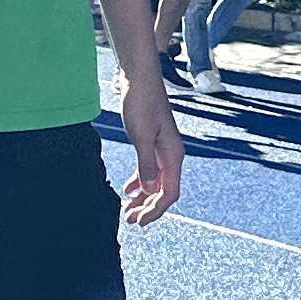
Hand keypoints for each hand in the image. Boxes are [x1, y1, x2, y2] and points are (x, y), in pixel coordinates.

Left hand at [118, 62, 183, 224]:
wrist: (140, 78)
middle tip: (129, 220)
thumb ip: (145, 164)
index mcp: (173, 155)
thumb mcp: (141, 135)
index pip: (168, 193)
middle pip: (163, 191)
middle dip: (147, 207)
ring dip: (143, 197)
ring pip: (156, 182)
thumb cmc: (141, 102)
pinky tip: (128, 188)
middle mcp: (171, 155)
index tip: (138, 222)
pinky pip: (149, 170)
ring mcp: (163, 149)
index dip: (154, 210)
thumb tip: (148, 190)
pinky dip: (140, 181)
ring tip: (127, 210)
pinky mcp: (153, 143)